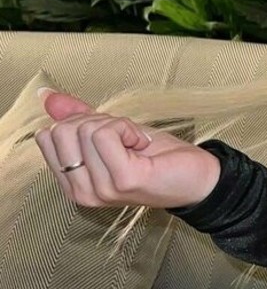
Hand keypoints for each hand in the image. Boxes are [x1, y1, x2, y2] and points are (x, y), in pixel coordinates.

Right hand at [34, 88, 219, 208]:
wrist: (197, 177)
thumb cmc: (157, 158)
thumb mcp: (111, 132)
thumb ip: (78, 118)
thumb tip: (46, 96)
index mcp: (73, 184)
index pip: (47, 137)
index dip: (79, 123)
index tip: (109, 136)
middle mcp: (81, 192)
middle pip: (61, 131)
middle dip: (95, 122)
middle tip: (124, 139)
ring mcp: (101, 189)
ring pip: (85, 130)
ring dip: (116, 126)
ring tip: (136, 145)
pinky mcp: (122, 180)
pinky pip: (105, 133)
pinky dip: (127, 128)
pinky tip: (141, 145)